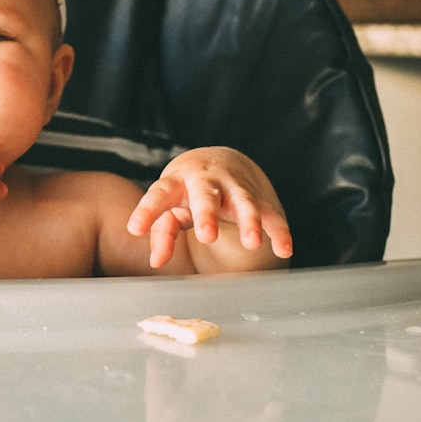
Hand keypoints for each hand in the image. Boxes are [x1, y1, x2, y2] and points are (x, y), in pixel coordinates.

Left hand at [126, 147, 292, 268]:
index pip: (158, 194)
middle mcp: (206, 181)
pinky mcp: (258, 198)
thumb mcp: (170, 206)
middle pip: (206, 194)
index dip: (147, 211)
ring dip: (249, 220)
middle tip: (207, 236)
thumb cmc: (184, 191)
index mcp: (176, 182)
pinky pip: (272, 214)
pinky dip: (279, 231)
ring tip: (252, 243)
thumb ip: (162, 232)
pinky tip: (285, 250)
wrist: (218, 161)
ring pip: (244, 201)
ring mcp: (234, 187)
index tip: (135, 228)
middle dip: (207, 214)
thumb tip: (155, 261)